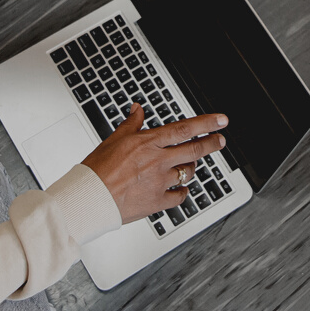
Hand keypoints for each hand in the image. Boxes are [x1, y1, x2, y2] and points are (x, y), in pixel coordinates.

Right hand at [82, 104, 228, 221]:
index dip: (206, 123)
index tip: (220, 120)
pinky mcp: (157, 201)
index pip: (184, 128)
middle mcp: (157, 161)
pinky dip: (182, 191)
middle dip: (212, 143)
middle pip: (194, 149)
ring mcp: (159, 182)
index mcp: (147, 143)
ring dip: (191, 167)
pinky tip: (180, 188)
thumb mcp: (113, 139)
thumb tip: (138, 109)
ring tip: (189, 164)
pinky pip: (180, 195)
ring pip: (188, 171)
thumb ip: (131, 124)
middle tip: (221, 140)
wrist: (88, 198)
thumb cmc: (97, 170)